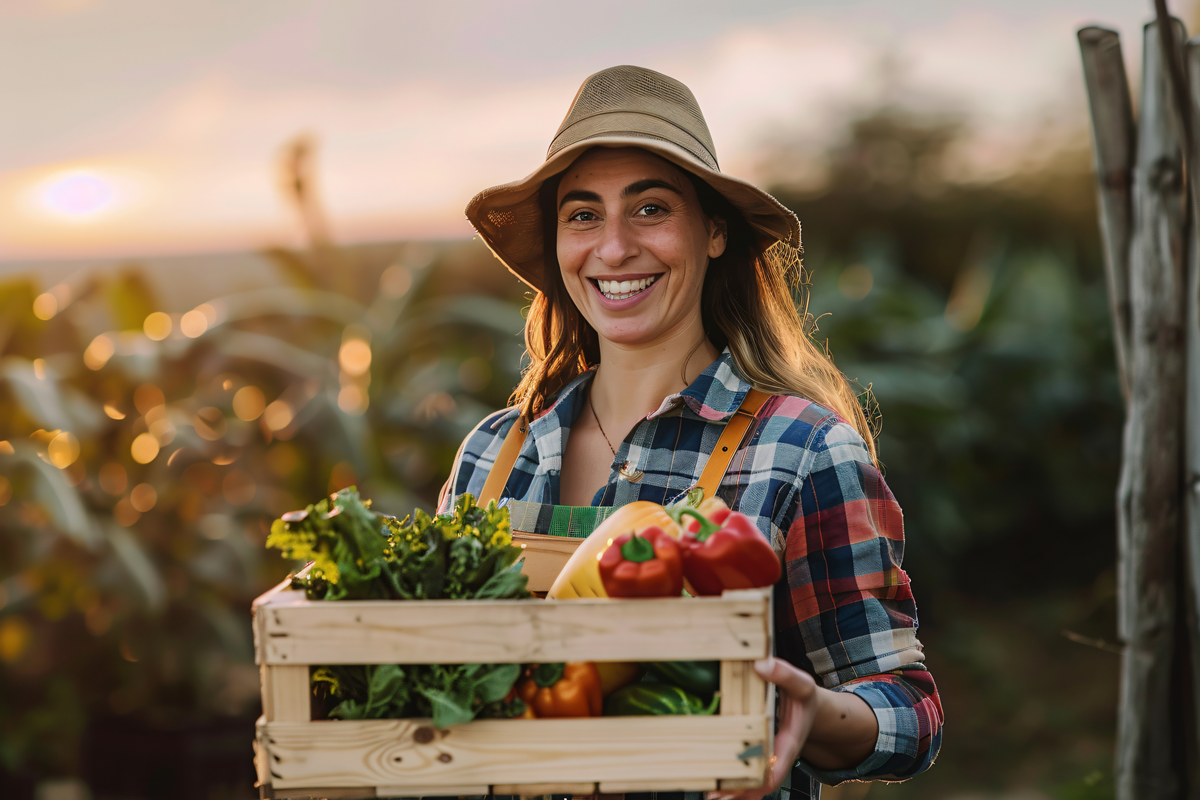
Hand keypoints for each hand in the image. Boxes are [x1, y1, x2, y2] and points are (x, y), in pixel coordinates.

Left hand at [708, 657, 818, 799]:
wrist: (809, 709)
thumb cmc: (804, 698)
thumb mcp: (801, 683)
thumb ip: (784, 674)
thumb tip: (761, 665)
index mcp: (790, 742)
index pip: (778, 766)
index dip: (764, 778)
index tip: (749, 786)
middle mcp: (778, 757)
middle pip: (760, 782)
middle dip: (740, 791)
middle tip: (716, 795)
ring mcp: (768, 760)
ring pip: (752, 783)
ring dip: (733, 791)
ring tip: (711, 796)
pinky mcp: (758, 757)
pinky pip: (747, 775)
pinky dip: (733, 782)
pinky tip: (715, 787)